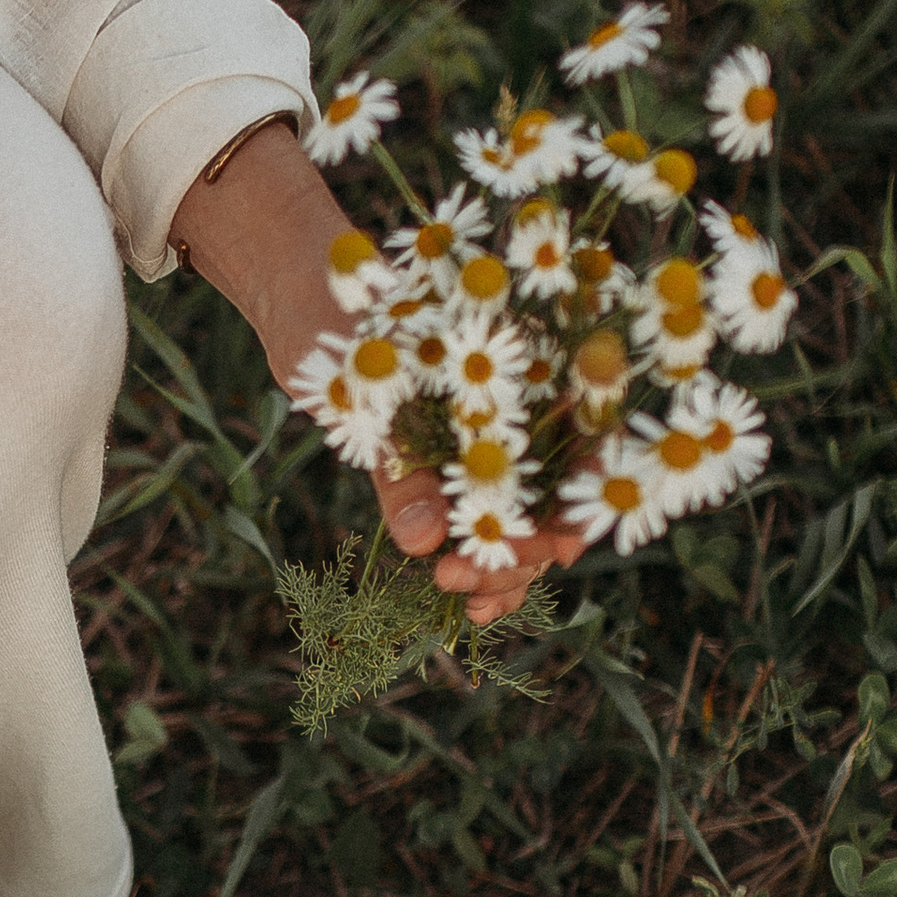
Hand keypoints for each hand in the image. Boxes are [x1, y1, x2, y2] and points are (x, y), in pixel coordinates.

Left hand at [168, 119, 583, 624]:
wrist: (306, 296)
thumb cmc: (342, 318)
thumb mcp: (370, 389)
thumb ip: (398, 466)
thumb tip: (425, 541)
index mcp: (531, 365)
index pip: (591, 442)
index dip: (582, 502)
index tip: (543, 547)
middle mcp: (526, 407)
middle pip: (561, 496)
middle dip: (523, 549)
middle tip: (460, 579)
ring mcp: (493, 440)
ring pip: (525, 520)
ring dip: (502, 568)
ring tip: (458, 597)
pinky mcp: (456, 469)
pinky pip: (483, 525)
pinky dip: (479, 564)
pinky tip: (462, 600)